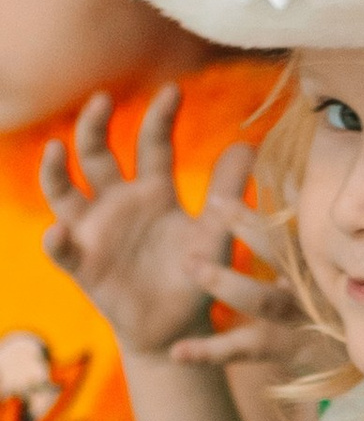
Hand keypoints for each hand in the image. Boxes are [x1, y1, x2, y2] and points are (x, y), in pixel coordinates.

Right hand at [41, 94, 305, 372]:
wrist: (179, 329)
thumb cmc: (196, 277)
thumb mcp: (216, 233)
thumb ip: (228, 192)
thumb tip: (250, 144)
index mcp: (154, 191)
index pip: (152, 144)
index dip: (160, 117)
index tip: (172, 91)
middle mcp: (119, 202)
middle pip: (98, 154)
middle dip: (96, 126)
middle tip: (102, 99)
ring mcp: (96, 230)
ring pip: (64, 192)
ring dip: (56, 171)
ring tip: (57, 150)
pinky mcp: (83, 264)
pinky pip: (62, 249)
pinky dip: (57, 240)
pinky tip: (59, 231)